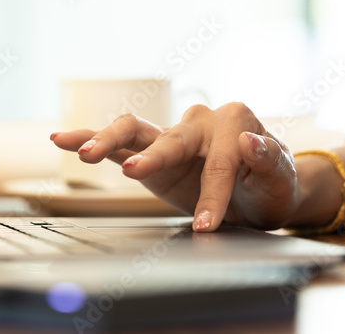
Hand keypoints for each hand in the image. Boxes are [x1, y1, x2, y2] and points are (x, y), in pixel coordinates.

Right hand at [51, 103, 303, 231]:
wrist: (259, 193)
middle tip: (136, 173)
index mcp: (235, 120)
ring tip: (85, 154)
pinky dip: (88, 138)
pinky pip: (117, 141)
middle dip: (153, 157)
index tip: (208, 224)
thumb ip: (270, 160)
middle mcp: (199, 120)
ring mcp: (170, 133)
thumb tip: (249, 140)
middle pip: (170, 137)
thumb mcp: (282, 181)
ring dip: (108, 139)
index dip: (213, 194)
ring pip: (133, 129)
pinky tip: (62, 140)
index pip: (219, 159)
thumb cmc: (271, 186)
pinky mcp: (149, 150)